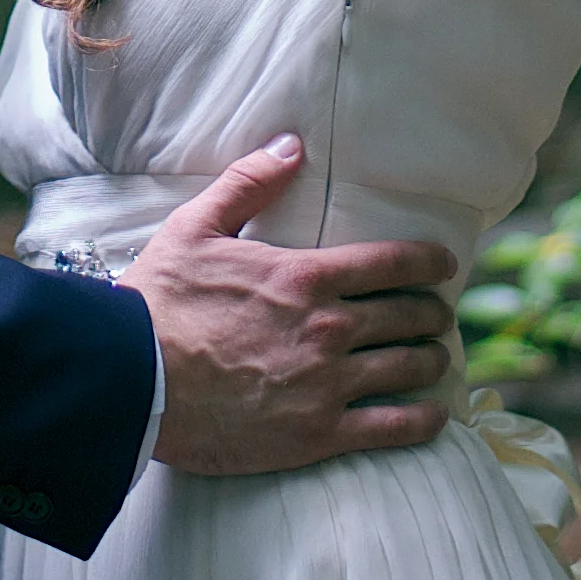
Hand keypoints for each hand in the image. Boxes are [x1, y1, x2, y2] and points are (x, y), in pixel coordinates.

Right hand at [121, 138, 455, 477]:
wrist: (134, 381)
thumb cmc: (160, 302)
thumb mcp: (195, 227)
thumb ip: (248, 183)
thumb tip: (291, 145)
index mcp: (305, 276)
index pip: (392, 263)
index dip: (429, 263)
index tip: (446, 266)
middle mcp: (328, 328)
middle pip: (409, 316)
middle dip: (433, 312)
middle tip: (438, 314)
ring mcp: (328, 384)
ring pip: (409, 369)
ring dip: (432, 360)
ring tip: (434, 359)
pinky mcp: (319, 434)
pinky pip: (394, 428)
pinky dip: (424, 420)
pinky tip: (433, 415)